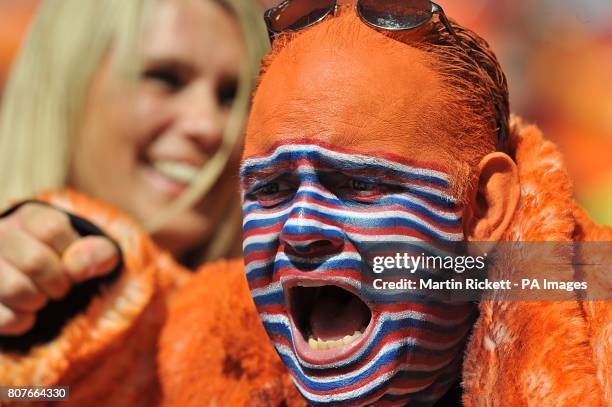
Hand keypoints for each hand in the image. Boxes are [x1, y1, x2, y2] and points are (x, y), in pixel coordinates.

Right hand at [0, 203, 118, 334]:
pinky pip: (3, 318)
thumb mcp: (94, 253)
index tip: (72, 265)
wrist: (40, 285)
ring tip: (40, 297)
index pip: (52, 229)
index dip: (72, 255)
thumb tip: (76, 266)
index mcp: (30, 217)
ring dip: (38, 301)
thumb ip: (100, 253)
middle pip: (34, 262)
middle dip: (58, 283)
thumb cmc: (71, 265)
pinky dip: (22, 321)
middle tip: (60, 287)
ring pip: (15, 289)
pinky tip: (24, 312)